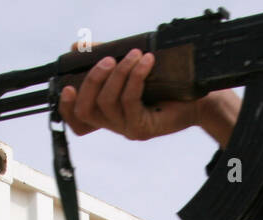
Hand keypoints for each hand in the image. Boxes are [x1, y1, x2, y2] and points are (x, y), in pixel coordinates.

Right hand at [57, 42, 241, 147]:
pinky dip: (135, 77)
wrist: (196, 97)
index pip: (77, 119)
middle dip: (94, 80)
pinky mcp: (143, 128)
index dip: (66, 107)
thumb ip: (104, 57)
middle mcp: (114, 124)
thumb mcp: (129, 67)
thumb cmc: (164, 82)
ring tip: (134, 54)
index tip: (68, 87)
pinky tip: (145, 62)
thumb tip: (77, 47)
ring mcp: (128, 129)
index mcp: (107, 112)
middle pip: (88, 109)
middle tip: (108, 59)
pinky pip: (130, 101)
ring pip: (109, 102)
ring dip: (119, 73)